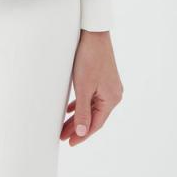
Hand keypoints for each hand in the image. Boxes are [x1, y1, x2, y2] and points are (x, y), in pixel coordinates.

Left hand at [60, 30, 122, 145]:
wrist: (93, 33)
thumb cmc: (89, 58)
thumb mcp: (83, 87)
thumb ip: (83, 111)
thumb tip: (82, 132)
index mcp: (111, 99)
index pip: (96, 124)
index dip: (82, 135)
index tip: (69, 143)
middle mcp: (113, 94)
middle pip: (94, 117)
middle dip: (78, 127)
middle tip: (63, 137)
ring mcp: (109, 86)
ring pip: (92, 107)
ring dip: (78, 117)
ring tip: (64, 126)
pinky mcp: (103, 78)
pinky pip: (92, 97)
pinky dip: (81, 104)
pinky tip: (71, 109)